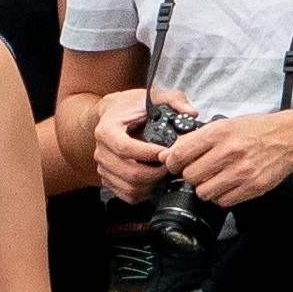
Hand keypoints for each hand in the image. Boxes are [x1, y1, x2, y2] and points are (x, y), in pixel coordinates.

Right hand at [85, 87, 175, 203]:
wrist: (112, 114)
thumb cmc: (131, 106)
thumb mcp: (152, 96)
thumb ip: (174, 99)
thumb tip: (191, 113)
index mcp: (107, 130)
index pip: (125, 148)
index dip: (148, 153)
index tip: (165, 152)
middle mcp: (101, 150)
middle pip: (129, 172)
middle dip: (155, 173)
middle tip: (170, 165)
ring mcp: (103, 166)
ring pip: (129, 186)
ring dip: (151, 184)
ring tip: (163, 172)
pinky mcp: (108, 178)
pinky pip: (127, 195)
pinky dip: (144, 192)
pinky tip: (153, 181)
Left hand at [160, 107, 292, 211]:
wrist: (290, 138)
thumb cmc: (255, 130)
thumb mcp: (224, 125)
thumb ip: (195, 139)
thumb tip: (167, 154)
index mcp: (219, 133)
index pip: (180, 155)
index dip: (173, 163)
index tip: (176, 164)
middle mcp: (229, 152)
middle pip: (190, 176)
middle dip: (190, 175)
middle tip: (199, 171)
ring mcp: (242, 171)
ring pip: (204, 192)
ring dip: (205, 188)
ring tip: (214, 178)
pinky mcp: (252, 187)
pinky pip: (222, 201)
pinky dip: (221, 196)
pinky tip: (227, 185)